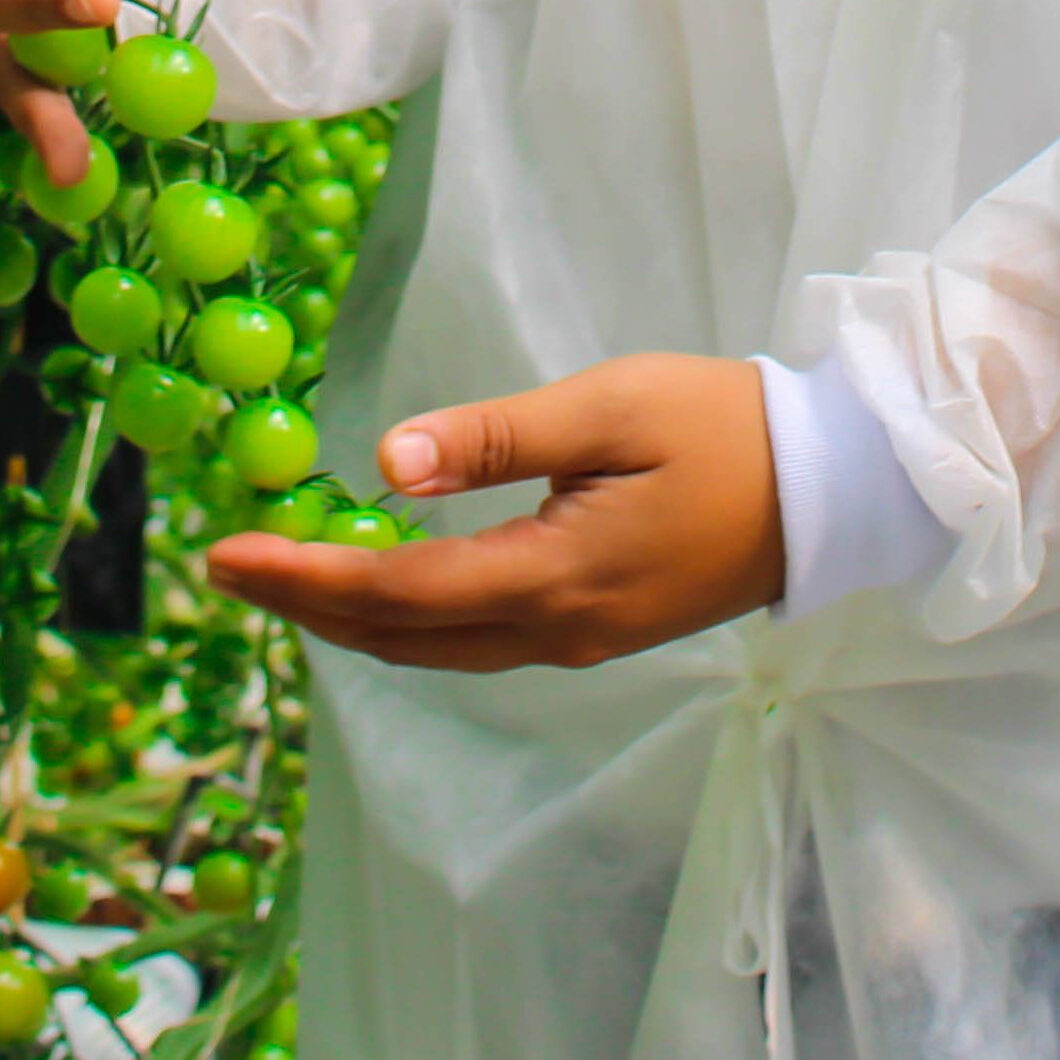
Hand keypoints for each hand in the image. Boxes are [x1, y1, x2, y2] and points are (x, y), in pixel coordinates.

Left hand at [203, 352, 782, 670]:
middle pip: (401, 638)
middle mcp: (556, 631)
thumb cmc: (726, 427)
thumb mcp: (609, 408)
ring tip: (285, 578)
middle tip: (227, 566)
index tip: (226, 551)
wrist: (834, 488)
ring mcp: (580, 642)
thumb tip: (386, 462)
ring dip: (353, 619)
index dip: (304, 575)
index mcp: (553, 579)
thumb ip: (496, 438)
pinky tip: (383, 589)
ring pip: (436, 651)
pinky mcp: (598, 630)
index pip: (396, 591)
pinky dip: (409, 620)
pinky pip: (475, 643)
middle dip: (307, 605)